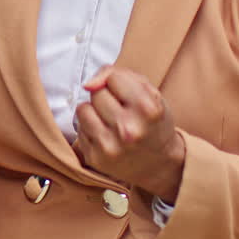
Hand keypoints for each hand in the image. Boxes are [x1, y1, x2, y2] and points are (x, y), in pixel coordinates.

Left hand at [73, 66, 185, 201]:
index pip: (114, 77)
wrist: (158, 164)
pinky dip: (89, 127)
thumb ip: (118, 75)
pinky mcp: (95, 158)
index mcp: (148, 110)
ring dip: (93, 111)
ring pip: (83, 108)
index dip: (119, 83)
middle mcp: (129, 130)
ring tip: (110, 121)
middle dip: (106, 96)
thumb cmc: (150, 121)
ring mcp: (111, 146)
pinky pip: (79, 127)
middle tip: (121, 110)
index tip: (128, 96)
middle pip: (97, 92)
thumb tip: (88, 84)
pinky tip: (105, 134)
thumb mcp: (148, 92)